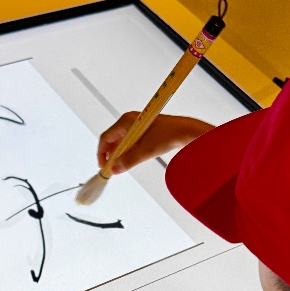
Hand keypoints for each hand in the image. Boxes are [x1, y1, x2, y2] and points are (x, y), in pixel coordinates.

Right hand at [97, 113, 213, 173]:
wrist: (187, 131)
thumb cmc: (168, 135)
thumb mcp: (146, 151)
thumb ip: (128, 161)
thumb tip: (115, 169)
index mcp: (126, 121)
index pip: (106, 138)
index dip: (102, 154)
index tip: (103, 167)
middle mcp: (129, 120)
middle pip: (112, 139)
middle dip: (110, 155)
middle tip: (112, 168)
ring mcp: (136, 124)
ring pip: (121, 141)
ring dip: (119, 154)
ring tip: (121, 166)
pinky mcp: (143, 129)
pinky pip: (129, 141)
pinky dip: (128, 151)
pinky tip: (131, 159)